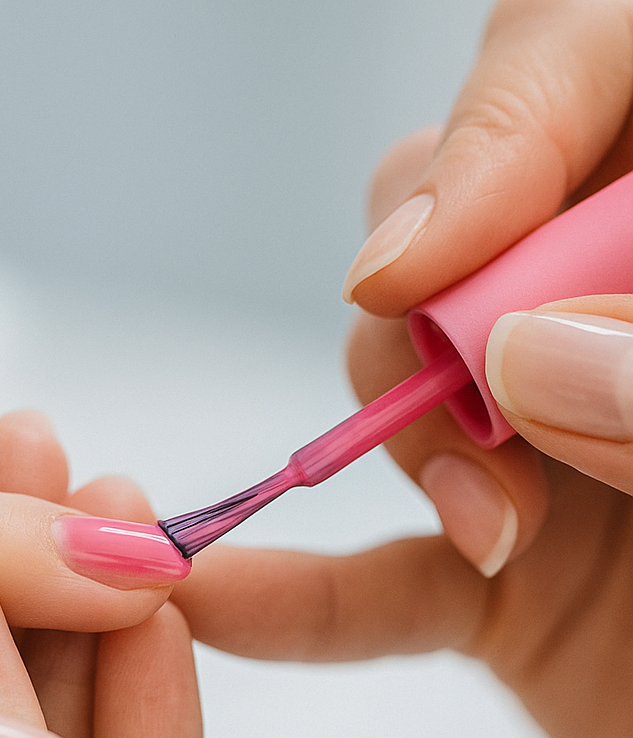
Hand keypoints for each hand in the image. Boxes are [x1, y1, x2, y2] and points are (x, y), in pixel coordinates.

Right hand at [174, 0, 632, 737]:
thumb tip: (519, 347)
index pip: (589, 68)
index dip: (500, 132)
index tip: (422, 254)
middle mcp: (613, 319)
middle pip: (470, 226)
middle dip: (445, 303)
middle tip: (490, 400)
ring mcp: (557, 451)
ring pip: (409, 378)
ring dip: (409, 441)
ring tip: (490, 528)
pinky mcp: (507, 581)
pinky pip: (379, 577)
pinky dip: (295, 595)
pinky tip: (217, 595)